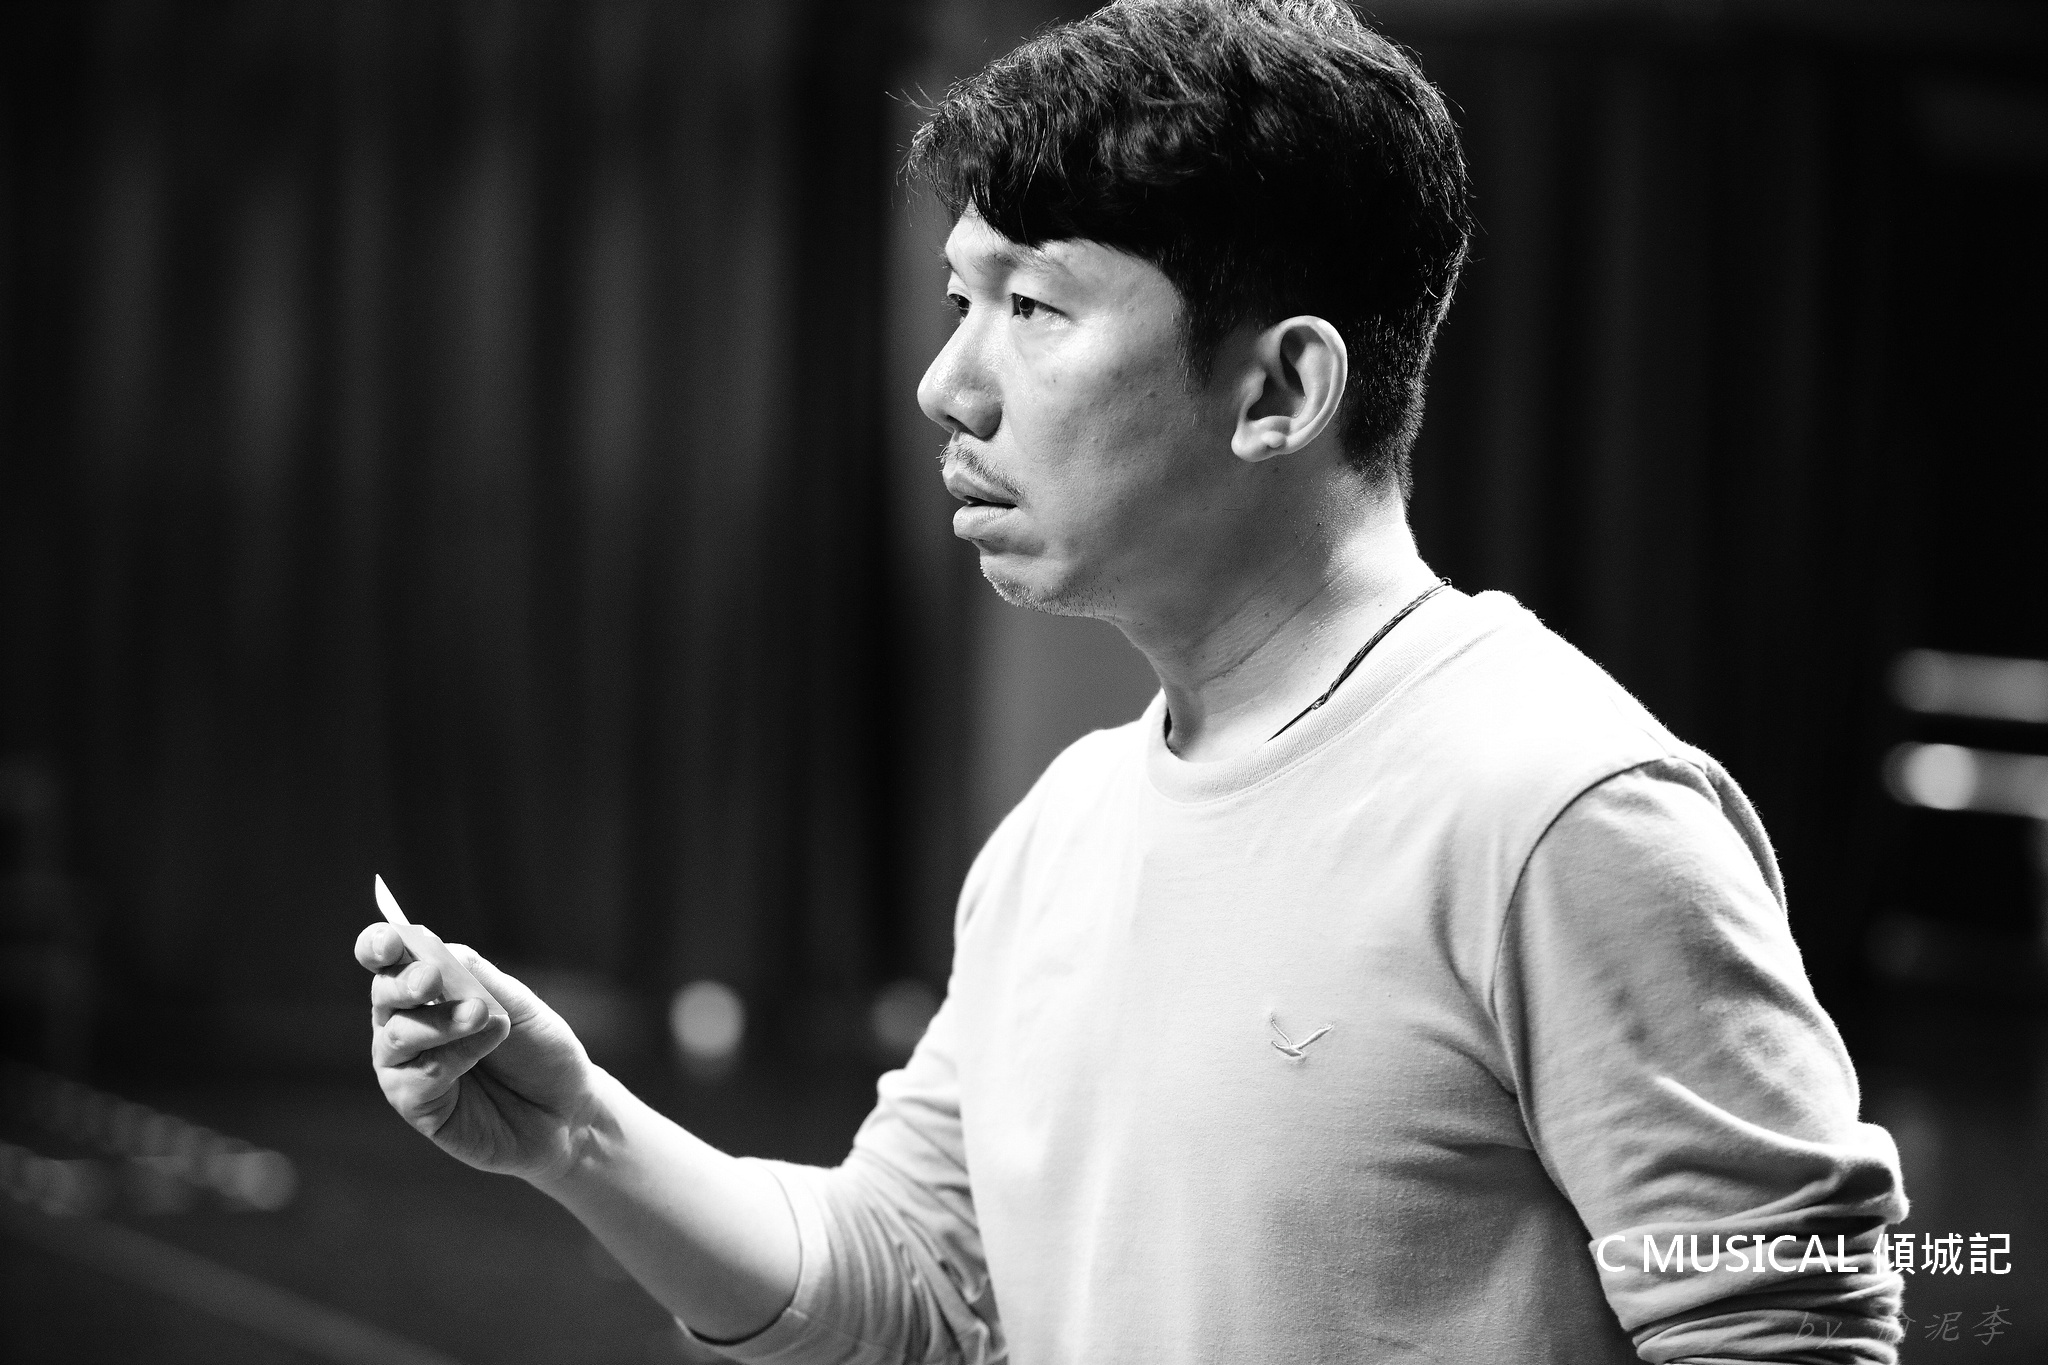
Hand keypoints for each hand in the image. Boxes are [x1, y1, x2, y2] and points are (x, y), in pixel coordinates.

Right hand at [357, 923, 596, 1181]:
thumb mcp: (516, 1003)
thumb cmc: (539, 1049)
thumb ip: (475, 977)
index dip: (380, 945)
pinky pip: (416, 1078)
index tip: (391, 941)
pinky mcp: (414, 1104)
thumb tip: (437, 948)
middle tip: (433, 979)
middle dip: (405, 983)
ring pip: (398, 1035)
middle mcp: (407, 1022)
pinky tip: (482, 1052)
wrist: (567, 1106)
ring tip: (481, 1016)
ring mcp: (406, 1065)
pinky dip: (451, 1058)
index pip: (389, 959)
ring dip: (439, 1023)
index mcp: (427, 988)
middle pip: (384, 993)